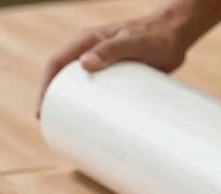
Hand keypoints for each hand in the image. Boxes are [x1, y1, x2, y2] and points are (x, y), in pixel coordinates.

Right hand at [38, 0, 220, 114]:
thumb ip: (111, 51)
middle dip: (57, 102)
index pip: (57, 65)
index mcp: (88, 42)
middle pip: (67, 80)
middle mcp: (93, 53)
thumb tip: (85, 65)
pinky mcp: (122, 76)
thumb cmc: (154, 35)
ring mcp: (108, 65)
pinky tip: (100, 125)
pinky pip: (105, 93)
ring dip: (78, 107)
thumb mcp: (132, 42)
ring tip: (75, 132)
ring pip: (86, 88)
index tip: (42, 110)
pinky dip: (99, 108)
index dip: (46, 87)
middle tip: (56, 127)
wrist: (178, 36)